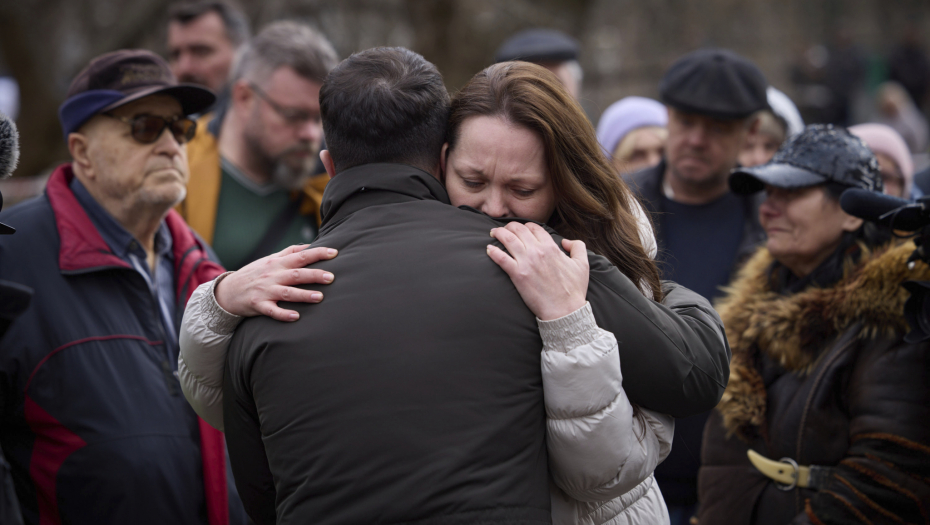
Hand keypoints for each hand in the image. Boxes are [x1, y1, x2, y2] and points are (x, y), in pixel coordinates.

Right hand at [214, 244, 337, 320]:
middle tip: (332, 277)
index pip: (301, 256)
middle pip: (297, 274)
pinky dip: (283, 314)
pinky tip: (296, 317)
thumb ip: (289, 252)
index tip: (334, 252)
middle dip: (315, 275)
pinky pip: (272, 311)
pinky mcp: (258, 305)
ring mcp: (265, 291)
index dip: (318, 253)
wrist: (228, 290)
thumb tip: (309, 245)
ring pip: (287, 293)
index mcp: (278, 263)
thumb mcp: (270, 260)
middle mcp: (273, 276)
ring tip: (320, 297)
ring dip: (303, 295)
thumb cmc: (254, 273)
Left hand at [486, 222, 588, 320]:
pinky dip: (493, 252)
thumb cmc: (574, 290)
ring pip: (508, 240)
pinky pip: (501, 258)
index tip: (521, 228)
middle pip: (519, 230)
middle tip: (505, 229)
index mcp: (551, 247)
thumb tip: (565, 241)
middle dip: (510, 226)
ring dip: (499, 233)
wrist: (564, 310)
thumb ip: (577, 247)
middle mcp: (537, 251)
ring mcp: (526, 262)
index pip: (534, 228)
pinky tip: (489, 249)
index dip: (527, 226)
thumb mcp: (582, 264)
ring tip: (493, 233)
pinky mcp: (517, 275)